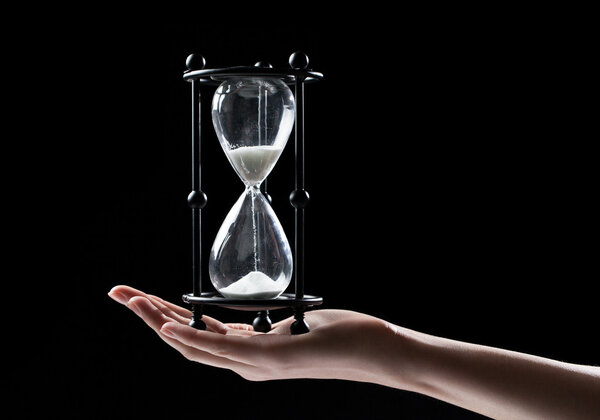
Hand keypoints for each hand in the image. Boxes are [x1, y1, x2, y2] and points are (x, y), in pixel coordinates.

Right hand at [108, 285, 396, 383]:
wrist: (375, 353)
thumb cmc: (338, 335)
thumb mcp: (290, 324)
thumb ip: (262, 326)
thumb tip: (243, 319)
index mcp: (249, 354)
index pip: (195, 335)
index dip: (163, 318)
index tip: (140, 298)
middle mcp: (246, 364)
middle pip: (184, 341)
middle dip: (148, 317)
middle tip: (119, 295)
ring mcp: (256, 363)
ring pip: (194, 344)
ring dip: (159, 322)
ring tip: (132, 302)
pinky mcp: (270, 356)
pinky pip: (220, 347)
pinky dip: (190, 336)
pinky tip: (168, 326)